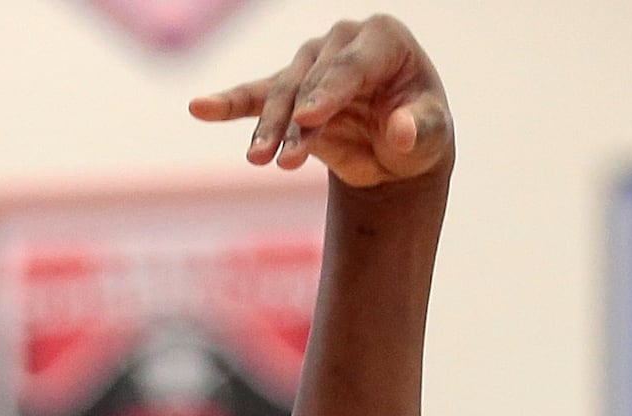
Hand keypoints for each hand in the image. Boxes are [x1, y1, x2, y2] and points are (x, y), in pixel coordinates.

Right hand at [190, 16, 451, 188]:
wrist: (399, 149)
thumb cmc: (420, 132)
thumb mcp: (432, 135)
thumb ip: (420, 132)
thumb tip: (401, 133)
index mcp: (383, 39)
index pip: (350, 66)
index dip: (330, 91)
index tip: (310, 118)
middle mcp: (343, 41)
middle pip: (311, 81)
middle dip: (296, 121)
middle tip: (283, 158)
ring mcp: (312, 62)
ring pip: (283, 93)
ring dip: (270, 128)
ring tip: (259, 160)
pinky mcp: (291, 89)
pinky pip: (255, 95)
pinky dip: (229, 103)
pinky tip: (200, 109)